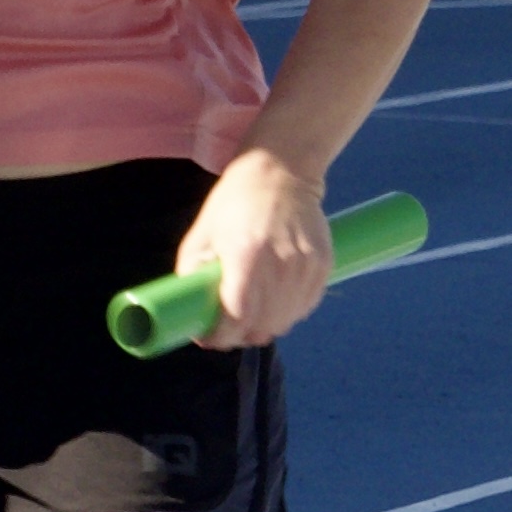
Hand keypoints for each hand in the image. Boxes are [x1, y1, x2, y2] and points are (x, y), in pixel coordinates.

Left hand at [177, 150, 333, 350]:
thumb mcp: (201, 234)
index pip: (237, 315)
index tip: (209, 339)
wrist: (281, 171)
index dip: (221, 336)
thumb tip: (188, 312)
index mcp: (246, 255)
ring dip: (264, 327)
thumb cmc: (234, 202)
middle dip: (240, 335)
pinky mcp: (322, 264)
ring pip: (285, 321)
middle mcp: (280, 263)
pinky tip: (272, 302)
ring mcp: (305, 265)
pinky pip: (304, 307)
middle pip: (262, 325)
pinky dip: (287, 312)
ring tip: (248, 317)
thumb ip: (191, 272)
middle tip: (226, 331)